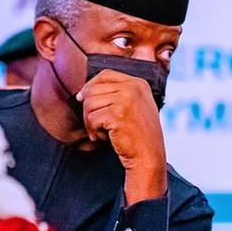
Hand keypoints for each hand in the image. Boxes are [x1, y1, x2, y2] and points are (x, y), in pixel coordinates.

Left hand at [77, 69, 167, 203]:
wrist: (148, 155)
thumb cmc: (139, 134)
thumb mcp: (136, 106)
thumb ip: (118, 94)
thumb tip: (83, 91)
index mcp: (138, 83)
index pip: (106, 74)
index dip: (90, 85)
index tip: (82, 97)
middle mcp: (133, 88)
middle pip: (93, 89)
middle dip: (88, 108)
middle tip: (94, 124)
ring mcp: (126, 100)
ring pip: (89, 103)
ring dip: (90, 122)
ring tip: (101, 132)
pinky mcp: (117, 114)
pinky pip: (92, 118)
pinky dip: (94, 131)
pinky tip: (105, 138)